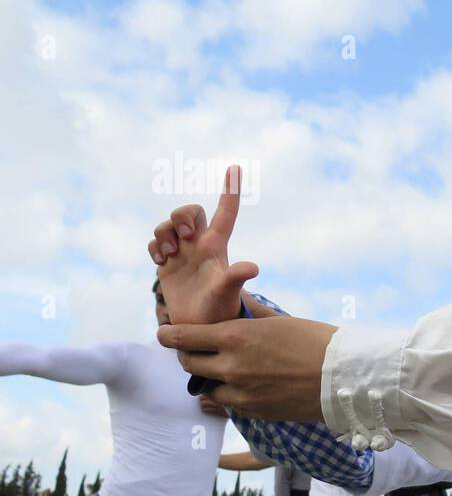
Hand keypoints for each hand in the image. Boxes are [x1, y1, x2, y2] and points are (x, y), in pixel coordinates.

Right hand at [149, 165, 258, 324]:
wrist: (199, 327)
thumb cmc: (218, 311)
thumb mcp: (226, 293)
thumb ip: (235, 277)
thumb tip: (253, 267)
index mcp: (217, 246)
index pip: (225, 213)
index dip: (230, 191)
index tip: (235, 168)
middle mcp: (200, 245)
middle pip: (189, 211)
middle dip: (181, 214)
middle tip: (184, 234)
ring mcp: (182, 252)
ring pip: (168, 225)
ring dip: (164, 233)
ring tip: (169, 255)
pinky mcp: (167, 262)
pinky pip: (155, 242)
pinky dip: (154, 246)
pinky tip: (161, 261)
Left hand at [157, 315, 337, 420]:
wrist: (345, 379)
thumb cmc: (317, 342)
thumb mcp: (280, 320)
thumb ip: (250, 311)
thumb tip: (234, 294)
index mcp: (235, 337)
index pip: (183, 338)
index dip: (169, 335)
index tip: (165, 333)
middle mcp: (231, 366)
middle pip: (188, 363)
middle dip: (187, 356)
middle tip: (195, 350)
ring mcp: (241, 393)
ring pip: (207, 387)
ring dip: (210, 378)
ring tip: (224, 370)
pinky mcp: (253, 412)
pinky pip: (229, 404)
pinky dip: (231, 394)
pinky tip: (247, 385)